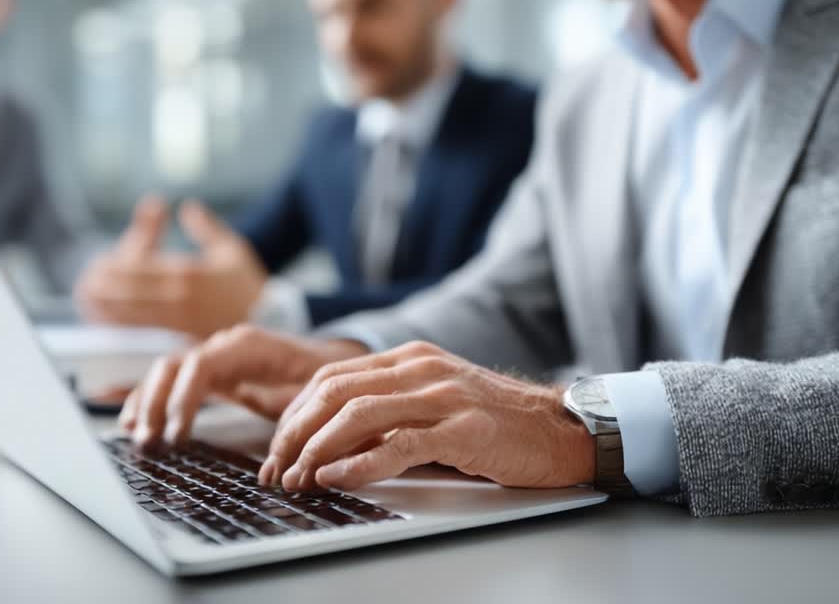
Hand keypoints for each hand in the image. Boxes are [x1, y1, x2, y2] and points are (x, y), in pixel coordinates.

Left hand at [76, 198, 269, 337]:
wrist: (272, 325)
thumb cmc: (249, 287)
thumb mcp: (232, 249)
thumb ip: (205, 227)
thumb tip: (186, 207)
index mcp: (187, 272)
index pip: (137, 265)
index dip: (114, 263)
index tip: (101, 261)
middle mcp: (178, 299)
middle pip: (125, 291)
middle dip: (101, 284)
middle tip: (87, 280)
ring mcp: (175, 324)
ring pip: (125, 315)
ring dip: (102, 306)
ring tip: (88, 298)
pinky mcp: (176, 344)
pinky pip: (138, 337)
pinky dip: (118, 329)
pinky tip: (106, 323)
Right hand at [117, 326, 369, 447]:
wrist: (332, 360)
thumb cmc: (323, 378)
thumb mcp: (313, 396)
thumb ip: (294, 419)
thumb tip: (276, 456)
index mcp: (247, 346)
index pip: (200, 366)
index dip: (183, 399)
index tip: (176, 435)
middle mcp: (223, 346)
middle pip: (174, 366)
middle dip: (155, 403)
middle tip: (147, 441)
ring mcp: (213, 356)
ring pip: (166, 371)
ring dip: (147, 402)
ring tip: (136, 436)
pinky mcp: (209, 372)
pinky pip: (171, 380)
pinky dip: (150, 398)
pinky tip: (132, 421)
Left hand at [257, 341, 593, 491]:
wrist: (562, 429)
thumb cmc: (497, 422)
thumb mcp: (435, 402)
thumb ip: (389, 411)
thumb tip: (329, 440)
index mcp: (410, 359)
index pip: (331, 378)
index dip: (293, 414)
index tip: (276, 449)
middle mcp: (422, 369)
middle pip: (334, 392)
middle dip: (294, 433)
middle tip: (276, 469)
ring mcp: (444, 396)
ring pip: (358, 414)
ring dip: (317, 450)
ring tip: (299, 478)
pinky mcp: (465, 430)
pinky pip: (400, 444)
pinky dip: (359, 462)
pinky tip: (336, 477)